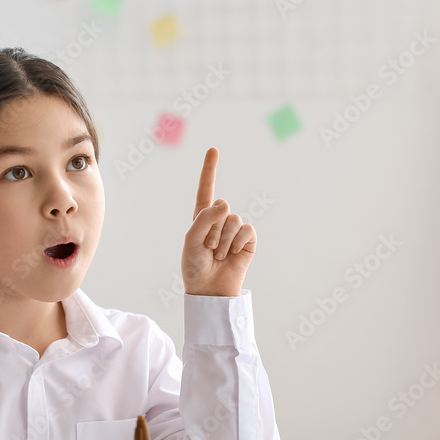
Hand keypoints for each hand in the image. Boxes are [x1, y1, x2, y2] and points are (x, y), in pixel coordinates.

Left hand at [182, 147, 255, 295]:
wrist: (208, 290)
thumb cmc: (195, 266)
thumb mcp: (191, 239)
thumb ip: (205, 217)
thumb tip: (226, 202)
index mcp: (202, 217)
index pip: (206, 189)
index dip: (209, 170)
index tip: (213, 149)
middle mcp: (219, 220)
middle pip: (221, 206)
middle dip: (212, 228)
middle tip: (207, 248)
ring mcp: (235, 230)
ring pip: (233, 219)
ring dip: (223, 238)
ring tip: (217, 255)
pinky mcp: (248, 240)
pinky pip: (246, 229)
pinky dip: (237, 241)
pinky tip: (232, 254)